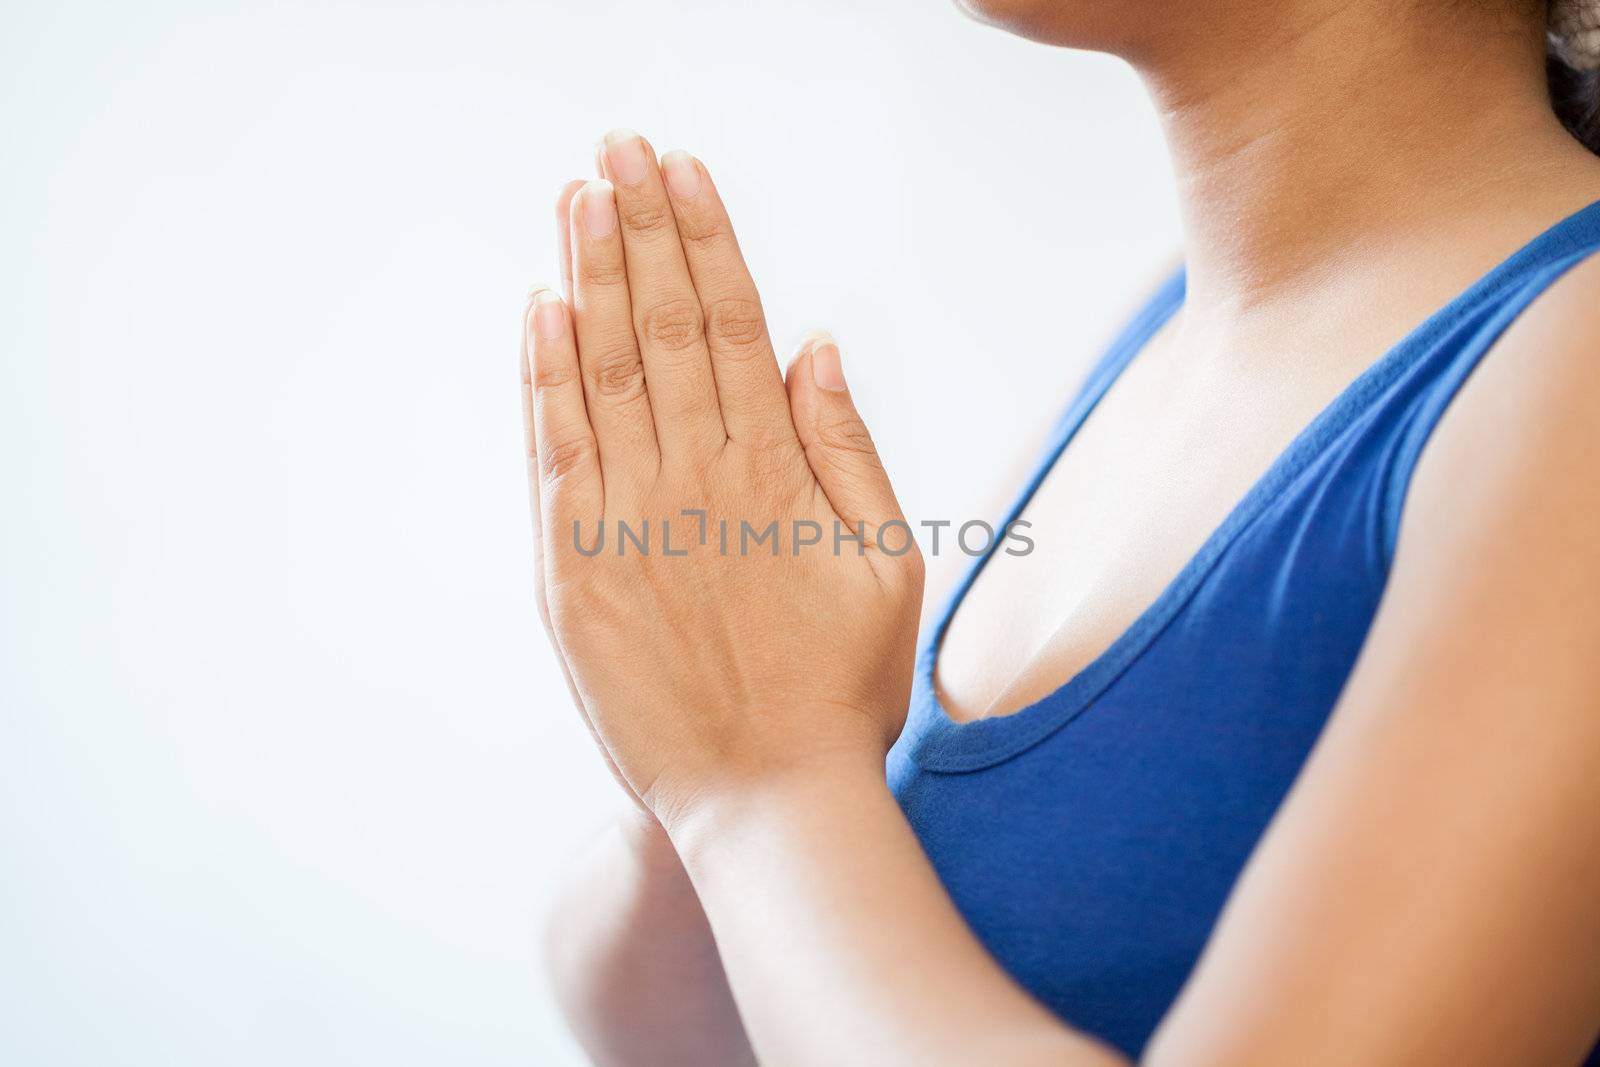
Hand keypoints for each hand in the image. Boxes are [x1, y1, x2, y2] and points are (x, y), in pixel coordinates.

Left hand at [519, 130, 922, 825]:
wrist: (766, 798)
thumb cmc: (840, 687)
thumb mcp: (886, 562)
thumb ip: (847, 449)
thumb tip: (816, 347)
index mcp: (773, 470)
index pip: (733, 323)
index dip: (707, 240)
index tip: (684, 171)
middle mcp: (695, 478)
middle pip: (662, 327)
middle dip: (640, 229)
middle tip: (617, 150)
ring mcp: (628, 520)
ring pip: (603, 373)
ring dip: (589, 277)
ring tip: (578, 198)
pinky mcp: (574, 569)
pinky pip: (555, 452)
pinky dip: (546, 378)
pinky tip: (541, 310)